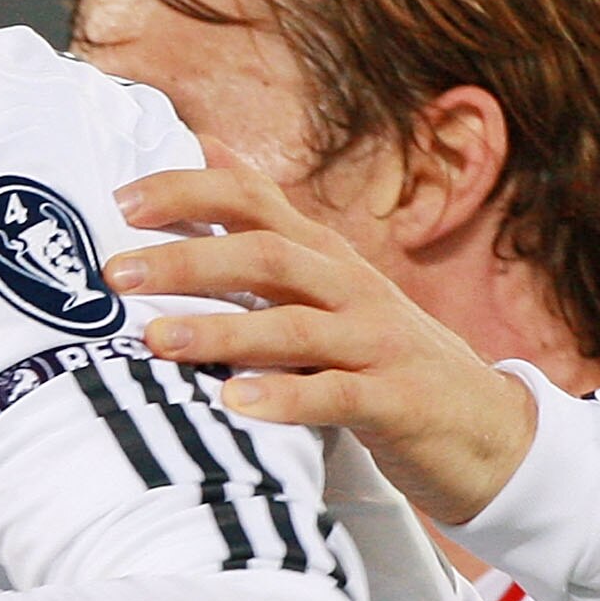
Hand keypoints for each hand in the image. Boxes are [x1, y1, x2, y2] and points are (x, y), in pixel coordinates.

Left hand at [104, 163, 538, 524]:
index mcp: (326, 258)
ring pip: (294, 326)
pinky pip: (334, 397)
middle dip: (188, 260)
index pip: (255, 200)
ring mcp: (376, 343)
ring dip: (222, 332)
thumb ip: (269, 241)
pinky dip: (283, 399)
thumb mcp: (328, 292)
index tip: (121, 200)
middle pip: (267, 255)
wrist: (483, 427)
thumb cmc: (381, 360)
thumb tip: (200, 172)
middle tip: (116, 272)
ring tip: (156, 341)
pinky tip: (234, 405)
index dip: (190, 191)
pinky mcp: (394, 401)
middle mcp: (351, 288)